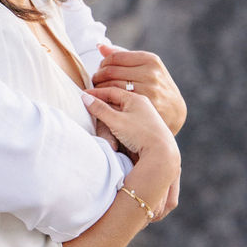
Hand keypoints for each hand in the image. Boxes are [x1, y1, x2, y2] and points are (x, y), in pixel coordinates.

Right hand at [81, 83, 180, 219]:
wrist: (163, 155)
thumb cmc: (141, 135)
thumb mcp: (116, 121)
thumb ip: (99, 109)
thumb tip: (85, 97)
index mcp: (135, 99)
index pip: (111, 91)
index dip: (95, 93)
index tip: (82, 95)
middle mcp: (140, 106)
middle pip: (114, 106)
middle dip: (102, 115)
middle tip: (91, 116)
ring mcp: (142, 119)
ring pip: (118, 118)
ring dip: (110, 129)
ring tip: (110, 140)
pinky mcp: (143, 131)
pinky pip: (124, 128)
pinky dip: (117, 134)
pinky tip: (116, 143)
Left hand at [93, 41, 186, 133]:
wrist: (175, 111)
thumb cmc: (156, 85)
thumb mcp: (146, 66)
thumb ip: (123, 56)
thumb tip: (100, 46)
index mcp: (150, 60)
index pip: (115, 57)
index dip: (103, 64)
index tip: (100, 69)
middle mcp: (150, 73)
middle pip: (110, 71)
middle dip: (98, 76)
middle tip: (96, 81)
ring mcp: (149, 90)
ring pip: (111, 86)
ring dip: (99, 88)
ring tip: (98, 90)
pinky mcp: (145, 105)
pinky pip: (117, 101)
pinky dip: (107, 100)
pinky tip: (106, 100)